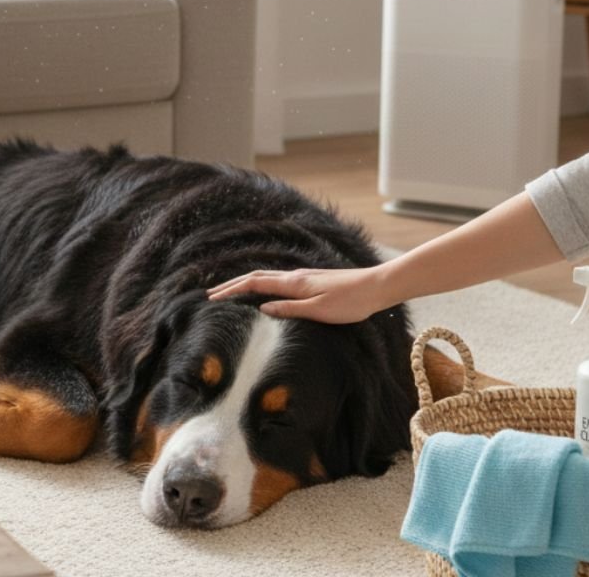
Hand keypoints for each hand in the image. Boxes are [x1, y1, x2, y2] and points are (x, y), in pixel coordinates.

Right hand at [205, 265, 399, 323]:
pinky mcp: (310, 281)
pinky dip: (260, 284)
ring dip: (244, 283)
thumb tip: (262, 308)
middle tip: (211, 293)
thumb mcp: (319, 311)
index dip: (231, 290)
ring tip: (230, 291)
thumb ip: (289, 309)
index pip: (254, 284)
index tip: (212, 298)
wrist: (377, 287)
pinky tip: (262, 292)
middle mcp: (294, 276)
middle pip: (255, 277)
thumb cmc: (351, 302)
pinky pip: (276, 280)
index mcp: (293, 283)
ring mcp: (302, 277)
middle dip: (232, 284)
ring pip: (266, 277)